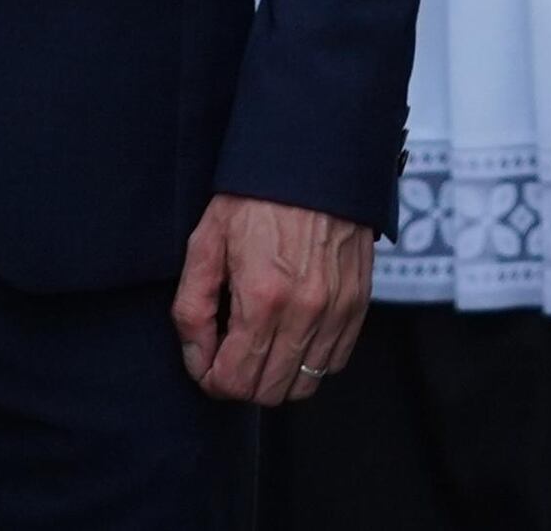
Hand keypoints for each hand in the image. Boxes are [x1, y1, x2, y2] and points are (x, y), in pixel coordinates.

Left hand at [171, 193, 371, 404]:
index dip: (211, 381)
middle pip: (269, 392)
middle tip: (230, 356)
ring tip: (261, 348)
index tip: (207, 364)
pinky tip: (292, 337)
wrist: (315, 159)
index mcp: (262, 299)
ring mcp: (338, 309)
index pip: (234, 381)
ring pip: (305, 384)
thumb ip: (192, 308)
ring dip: (277, 377)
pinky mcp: (359, 302)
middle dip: (241, 383)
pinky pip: (335, 361)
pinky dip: (310, 362)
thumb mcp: (205, 244)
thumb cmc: (255, 198)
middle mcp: (305, 312)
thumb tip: (198, 359)